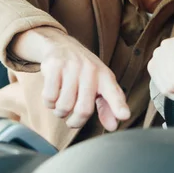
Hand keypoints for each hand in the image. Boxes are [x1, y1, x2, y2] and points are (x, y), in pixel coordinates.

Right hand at [11, 27, 129, 130]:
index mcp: (105, 77)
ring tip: (61, 104)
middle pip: (84, 109)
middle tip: (72, 121)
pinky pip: (49, 97)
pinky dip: (49, 103)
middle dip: (75, 122)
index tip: (125, 116)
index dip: (118, 106)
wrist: (62, 46)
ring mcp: (72, 67)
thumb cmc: (85, 72)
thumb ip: (107, 106)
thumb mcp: (100, 85)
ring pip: (64, 106)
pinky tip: (53, 95)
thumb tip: (113, 126)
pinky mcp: (54, 66)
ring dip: (60, 112)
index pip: (114, 93)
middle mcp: (91, 70)